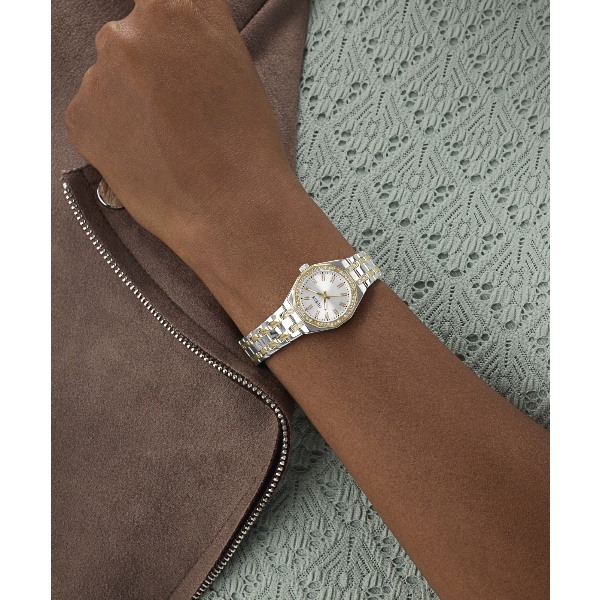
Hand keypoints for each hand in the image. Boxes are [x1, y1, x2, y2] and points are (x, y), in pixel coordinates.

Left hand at [65, 0, 293, 255]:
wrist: (232, 208)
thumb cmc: (246, 146)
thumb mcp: (234, 65)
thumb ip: (196, 33)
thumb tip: (172, 37)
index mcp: (175, 8)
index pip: (158, 10)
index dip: (168, 44)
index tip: (173, 67)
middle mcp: (129, 30)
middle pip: (129, 42)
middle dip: (147, 72)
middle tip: (177, 114)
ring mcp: (100, 74)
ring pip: (108, 81)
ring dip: (129, 105)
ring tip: (166, 144)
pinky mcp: (81, 116)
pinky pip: (93, 117)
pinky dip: (113, 135)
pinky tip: (147, 157)